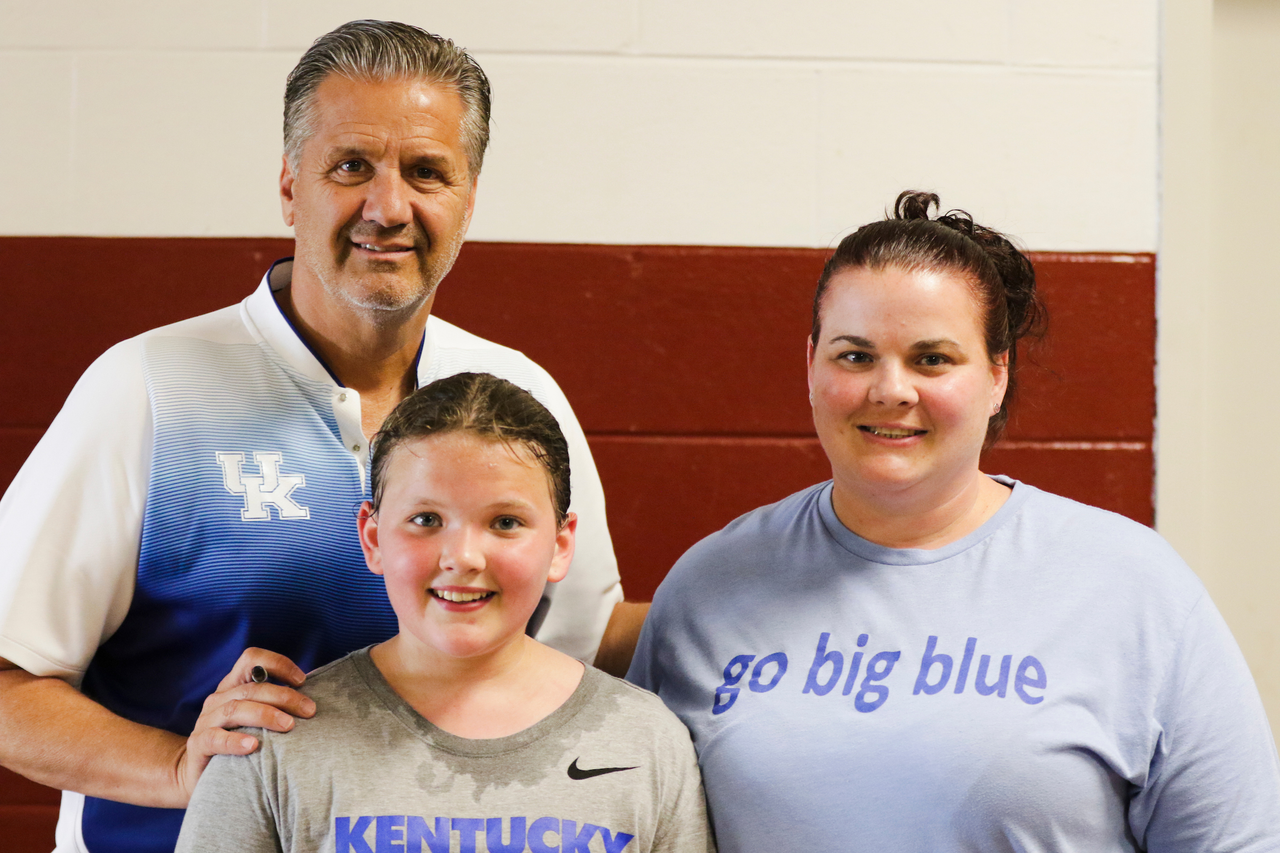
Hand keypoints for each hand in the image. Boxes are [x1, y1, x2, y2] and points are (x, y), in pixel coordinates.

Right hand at [174, 648, 315, 801]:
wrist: (201, 774)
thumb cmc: (240, 742)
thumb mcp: (257, 718)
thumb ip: (277, 705)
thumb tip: (314, 699)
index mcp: (233, 685)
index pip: (251, 659)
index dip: (278, 664)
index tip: (302, 680)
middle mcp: (218, 698)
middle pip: (251, 687)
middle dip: (284, 696)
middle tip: (309, 710)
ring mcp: (206, 720)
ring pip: (236, 708)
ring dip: (266, 715)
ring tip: (288, 726)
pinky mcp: (198, 744)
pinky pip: (216, 738)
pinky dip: (235, 741)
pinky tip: (253, 746)